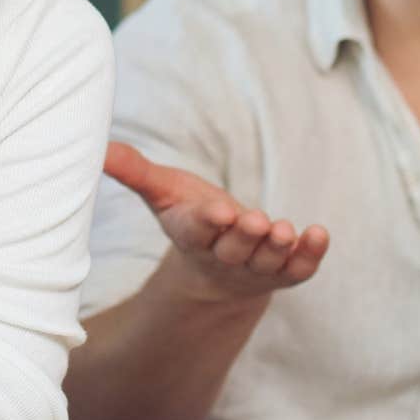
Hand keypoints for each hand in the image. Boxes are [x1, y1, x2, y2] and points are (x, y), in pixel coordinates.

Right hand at [104, 141, 329, 304]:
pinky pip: (300, 268)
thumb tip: (99, 147)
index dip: (209, 222)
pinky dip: (311, 254)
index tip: (219, 211)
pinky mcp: (285, 272)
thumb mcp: (163, 194)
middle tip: (256, 220)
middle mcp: (225, 256)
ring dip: (278, 247)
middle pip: (235, 249)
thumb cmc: (191, 218)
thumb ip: (136, 172)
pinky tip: (320, 234)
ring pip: (267, 262)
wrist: (219, 268)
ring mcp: (257, 268)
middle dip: (246, 236)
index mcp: (192, 235)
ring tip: (284, 229)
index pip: (198, 231)